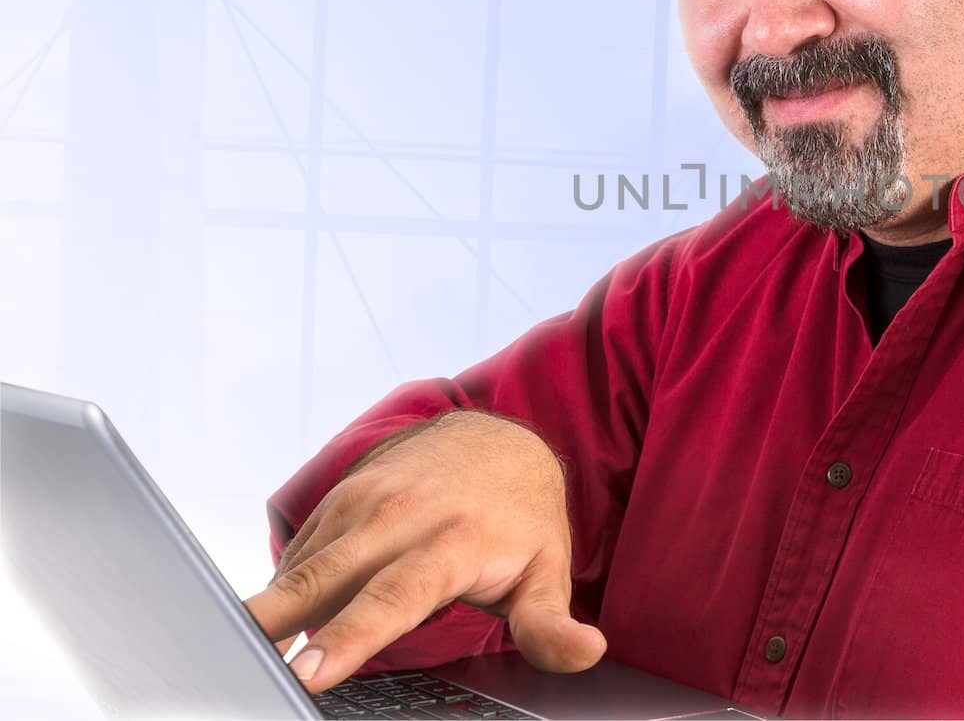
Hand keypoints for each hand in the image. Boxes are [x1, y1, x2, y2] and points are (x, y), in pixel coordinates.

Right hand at [243, 411, 605, 693]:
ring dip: (263, 609)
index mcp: (453, 542)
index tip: (310, 671)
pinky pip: (297, 552)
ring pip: (301, 564)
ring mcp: (363, 502)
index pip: (395, 596)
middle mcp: (400, 515)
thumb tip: (587, 651)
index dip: (351, 636)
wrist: (498, 441)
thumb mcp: (548, 571)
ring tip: (227, 654)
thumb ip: (552, 623)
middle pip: (327, 579)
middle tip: (234, 666)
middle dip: (275, 622)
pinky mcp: (338, 499)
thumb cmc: (520, 519)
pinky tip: (261, 624)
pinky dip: (276, 588)